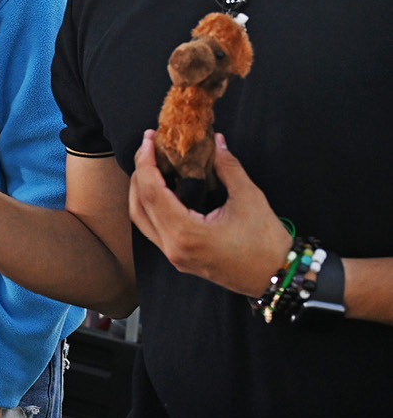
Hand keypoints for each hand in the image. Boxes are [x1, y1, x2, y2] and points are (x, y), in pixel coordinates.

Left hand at [129, 131, 291, 296]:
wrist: (278, 279)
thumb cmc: (267, 243)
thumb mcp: (249, 198)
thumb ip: (228, 167)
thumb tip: (217, 141)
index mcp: (185, 233)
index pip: (151, 191)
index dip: (146, 161)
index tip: (149, 139)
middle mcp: (172, 247)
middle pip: (139, 204)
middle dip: (140, 172)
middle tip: (149, 147)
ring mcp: (174, 256)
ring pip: (142, 219)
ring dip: (141, 190)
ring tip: (152, 164)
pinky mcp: (180, 258)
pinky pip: (154, 228)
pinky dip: (152, 206)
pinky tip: (165, 187)